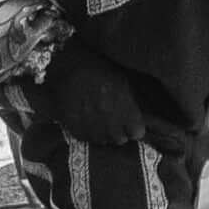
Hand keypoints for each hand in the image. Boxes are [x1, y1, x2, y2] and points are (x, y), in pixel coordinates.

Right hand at [33, 45, 148, 147]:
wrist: (69, 66)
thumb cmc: (99, 71)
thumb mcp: (122, 82)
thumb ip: (131, 104)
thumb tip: (140, 122)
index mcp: (124, 104)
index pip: (137, 132)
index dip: (134, 128)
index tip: (132, 125)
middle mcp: (108, 117)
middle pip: (120, 139)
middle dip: (119, 131)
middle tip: (114, 122)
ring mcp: (90, 124)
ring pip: (103, 141)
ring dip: (103, 133)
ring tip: (99, 120)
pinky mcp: (74, 127)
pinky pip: (87, 138)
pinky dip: (88, 132)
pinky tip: (87, 120)